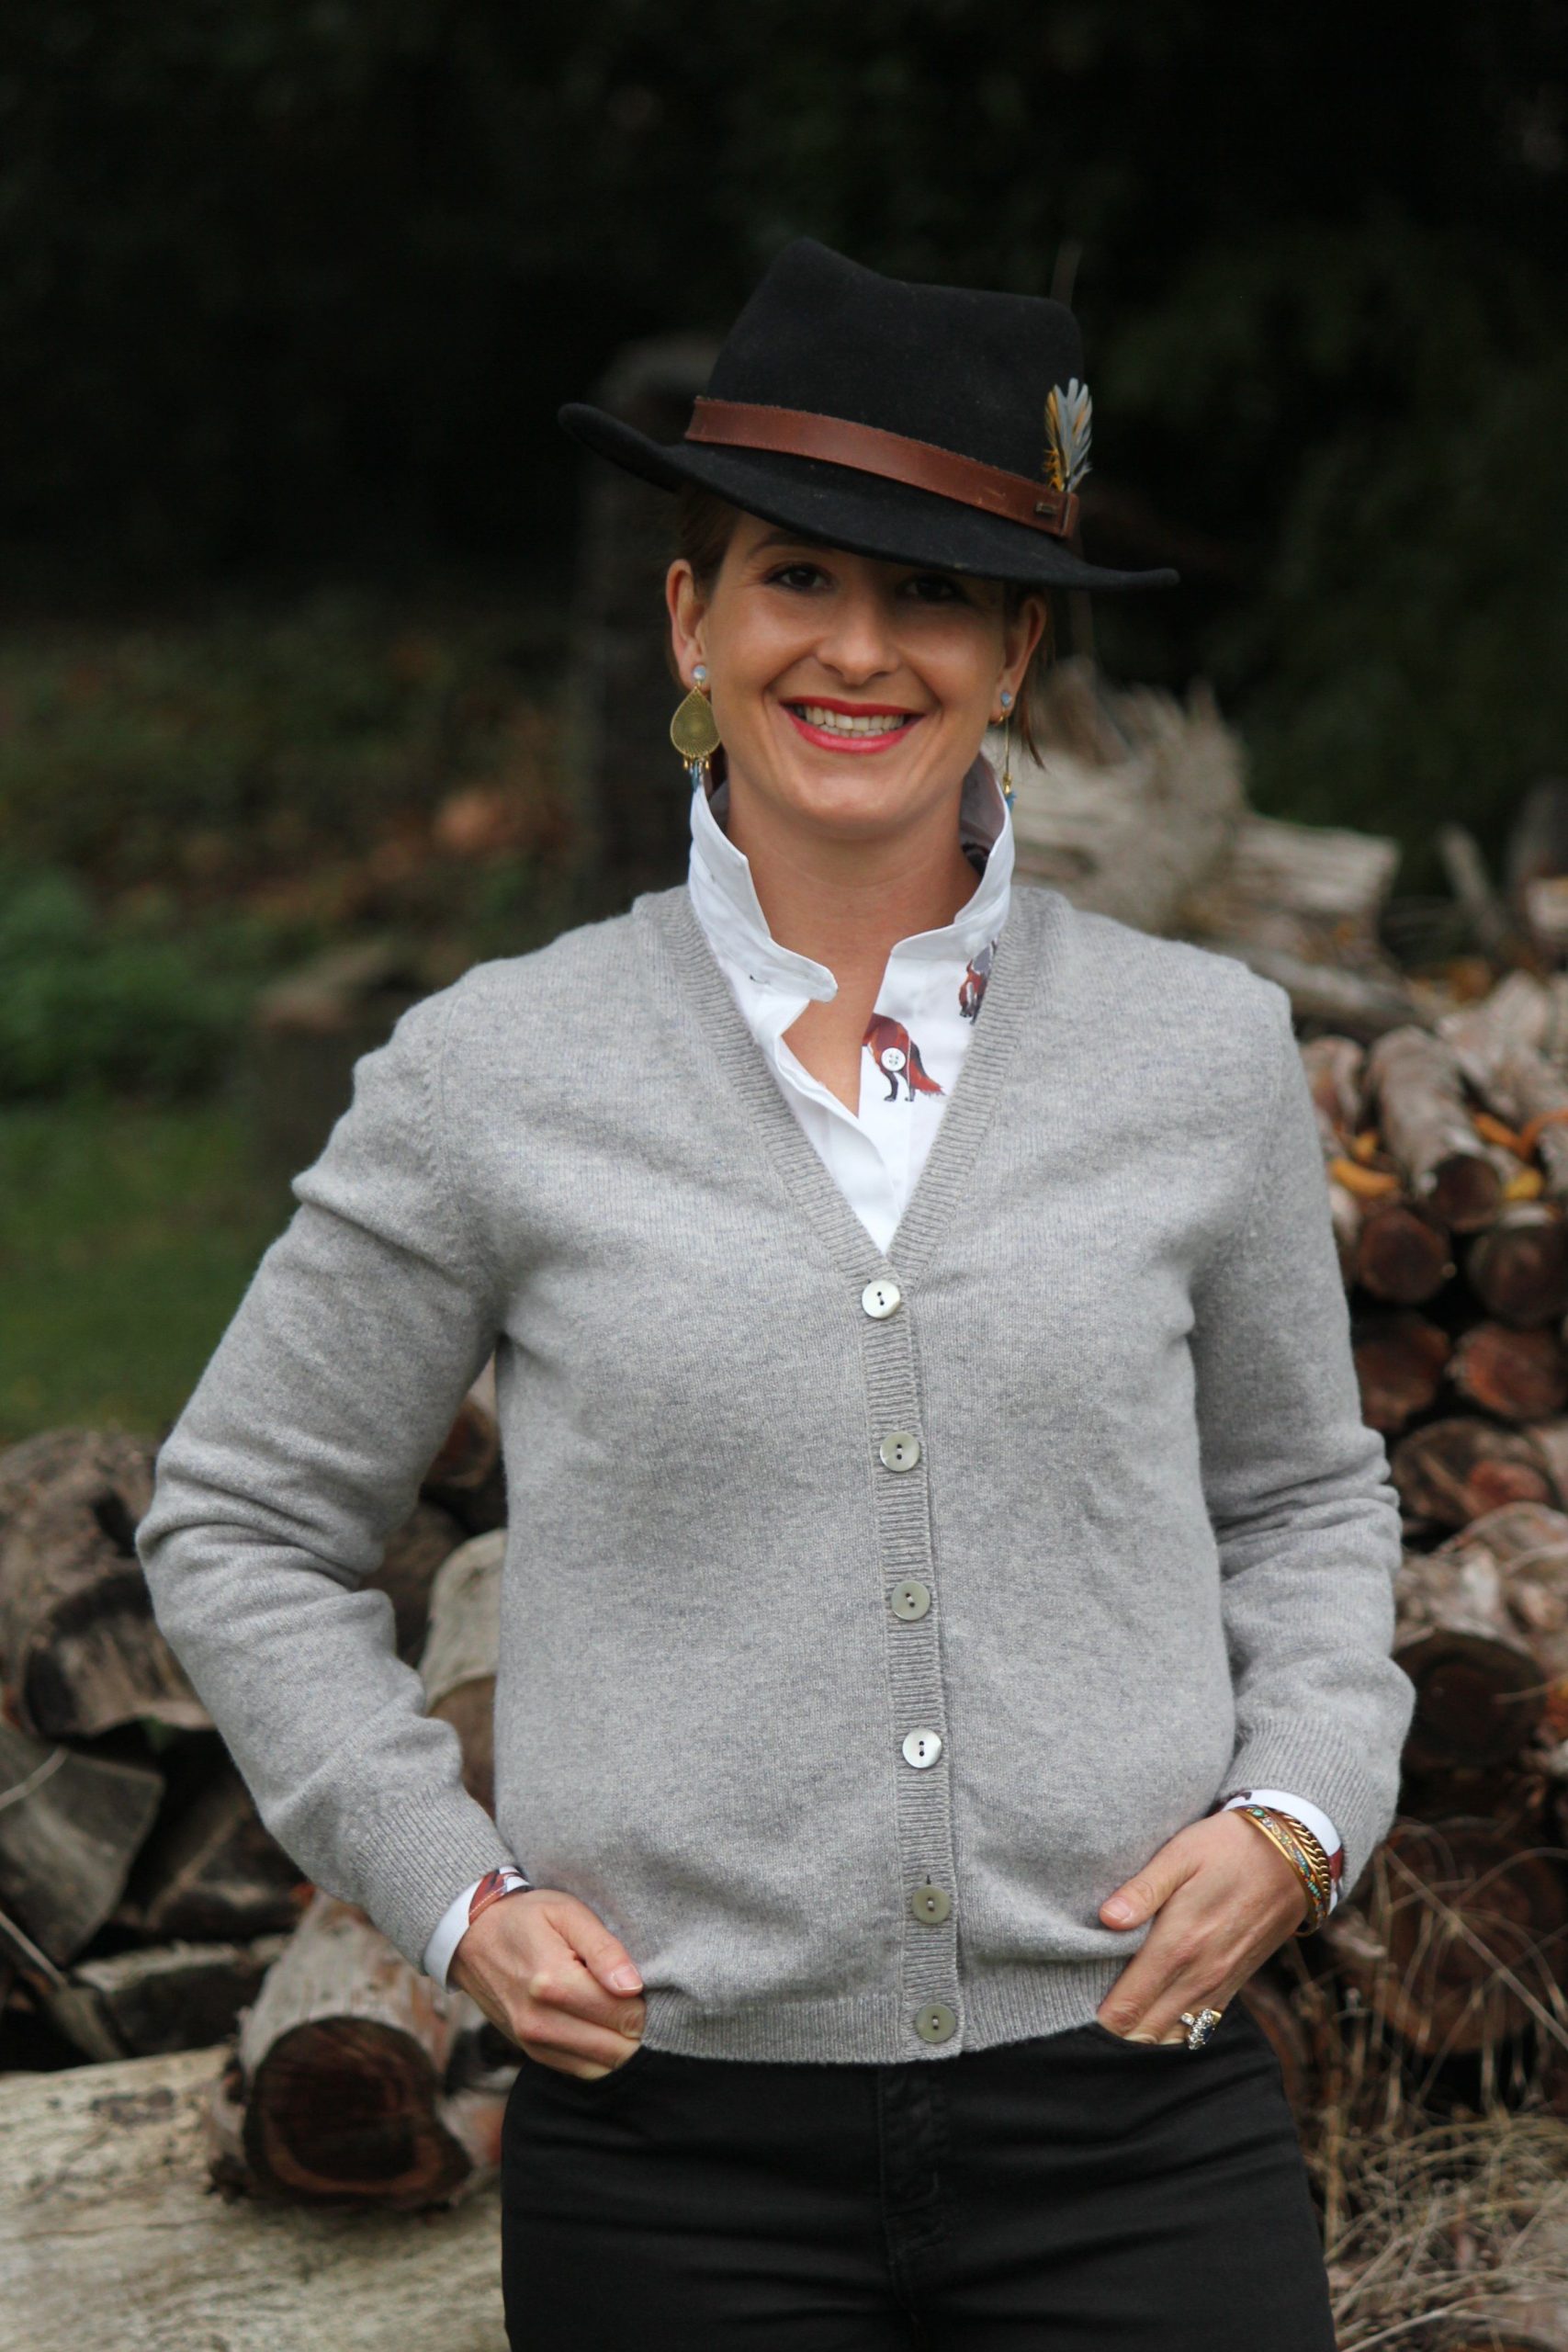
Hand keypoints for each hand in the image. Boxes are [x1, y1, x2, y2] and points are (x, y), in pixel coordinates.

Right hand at [448, 1886, 646, 2077]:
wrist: (474, 1938)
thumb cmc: (528, 1918)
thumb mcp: (568, 1913)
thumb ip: (604, 1949)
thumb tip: (633, 1987)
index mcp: (552, 1982)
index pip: (624, 2015)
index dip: (642, 2001)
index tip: (638, 1984)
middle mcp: (540, 2021)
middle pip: (616, 2048)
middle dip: (634, 2028)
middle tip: (631, 1999)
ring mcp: (532, 2043)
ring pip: (601, 2067)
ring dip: (618, 2044)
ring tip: (615, 2011)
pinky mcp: (531, 2053)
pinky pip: (581, 2071)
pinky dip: (599, 2055)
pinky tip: (598, 2026)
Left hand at [1094, 1810, 1309, 2042]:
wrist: (1290, 1858)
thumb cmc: (1226, 1847)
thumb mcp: (1180, 1854)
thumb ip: (1142, 1890)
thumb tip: (1107, 1919)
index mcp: (1178, 1944)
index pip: (1127, 2007)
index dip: (1099, 2015)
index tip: (1076, 2001)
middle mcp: (1200, 1974)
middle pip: (1144, 2030)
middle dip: (1115, 2027)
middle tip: (1089, 2004)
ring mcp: (1219, 1984)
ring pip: (1171, 2032)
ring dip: (1142, 2030)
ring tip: (1117, 2007)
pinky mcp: (1234, 1985)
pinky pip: (1198, 2025)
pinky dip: (1172, 2025)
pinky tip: (1153, 2006)